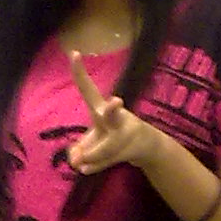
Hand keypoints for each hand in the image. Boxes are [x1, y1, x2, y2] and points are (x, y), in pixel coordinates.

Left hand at [66, 50, 158, 173]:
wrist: (147, 147)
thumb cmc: (114, 137)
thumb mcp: (93, 142)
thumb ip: (80, 151)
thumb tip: (76, 163)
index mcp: (101, 108)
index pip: (87, 88)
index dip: (79, 72)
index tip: (73, 52)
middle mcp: (116, 116)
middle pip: (110, 114)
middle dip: (112, 110)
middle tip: (117, 102)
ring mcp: (126, 132)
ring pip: (105, 148)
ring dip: (91, 157)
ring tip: (80, 165)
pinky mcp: (131, 147)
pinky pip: (107, 160)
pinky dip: (95, 166)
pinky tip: (86, 168)